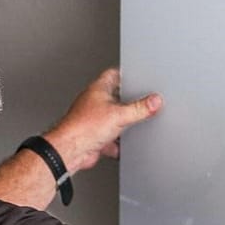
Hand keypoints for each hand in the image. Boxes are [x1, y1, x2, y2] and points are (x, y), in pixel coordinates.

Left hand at [43, 68, 161, 173]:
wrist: (70, 151)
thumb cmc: (83, 127)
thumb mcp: (120, 115)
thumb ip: (140, 108)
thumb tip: (154, 101)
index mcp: (98, 89)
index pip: (114, 74)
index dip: (126, 74)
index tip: (137, 76)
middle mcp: (94, 102)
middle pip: (116, 98)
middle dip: (129, 103)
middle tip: (140, 105)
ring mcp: (93, 119)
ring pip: (114, 119)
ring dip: (123, 124)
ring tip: (131, 127)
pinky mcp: (94, 136)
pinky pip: (111, 138)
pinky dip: (117, 143)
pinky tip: (122, 145)